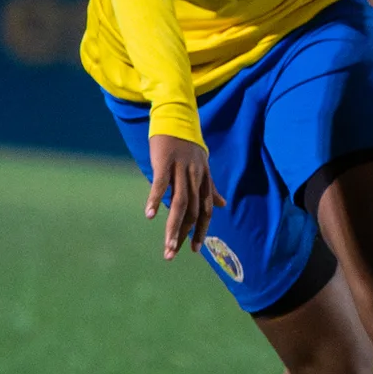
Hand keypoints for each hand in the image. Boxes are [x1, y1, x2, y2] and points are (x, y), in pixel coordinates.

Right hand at [146, 134, 219, 261]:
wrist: (177, 118)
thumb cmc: (188, 147)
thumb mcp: (203, 168)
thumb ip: (211, 188)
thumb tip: (222, 205)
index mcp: (204, 181)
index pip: (205, 212)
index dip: (201, 231)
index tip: (194, 250)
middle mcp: (195, 178)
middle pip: (192, 212)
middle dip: (183, 236)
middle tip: (172, 255)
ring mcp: (181, 170)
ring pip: (180, 203)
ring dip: (173, 227)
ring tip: (167, 246)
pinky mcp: (165, 162)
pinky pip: (161, 184)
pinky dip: (156, 199)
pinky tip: (150, 215)